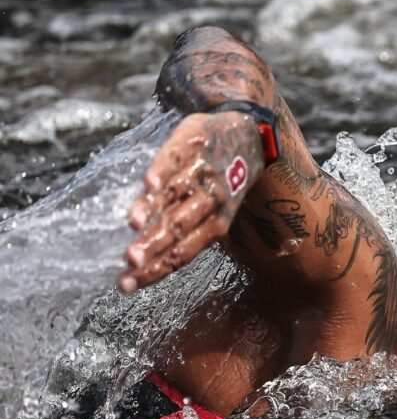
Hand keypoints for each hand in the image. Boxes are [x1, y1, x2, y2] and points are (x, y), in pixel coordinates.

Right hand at [118, 111, 263, 291]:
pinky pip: (177, 158)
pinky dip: (164, 170)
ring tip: (133, 223)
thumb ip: (184, 230)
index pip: (183, 252)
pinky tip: (150, 182)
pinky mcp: (195, 142)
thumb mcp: (214, 211)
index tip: (126, 284)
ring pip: (178, 193)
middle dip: (154, 244)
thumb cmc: (222, 182)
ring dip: (155, 208)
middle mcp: (212, 199)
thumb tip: (141, 259)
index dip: (155, 269)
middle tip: (130, 259)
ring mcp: (203, 170)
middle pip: (180, 226)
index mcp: (217, 223)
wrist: (248, 134)